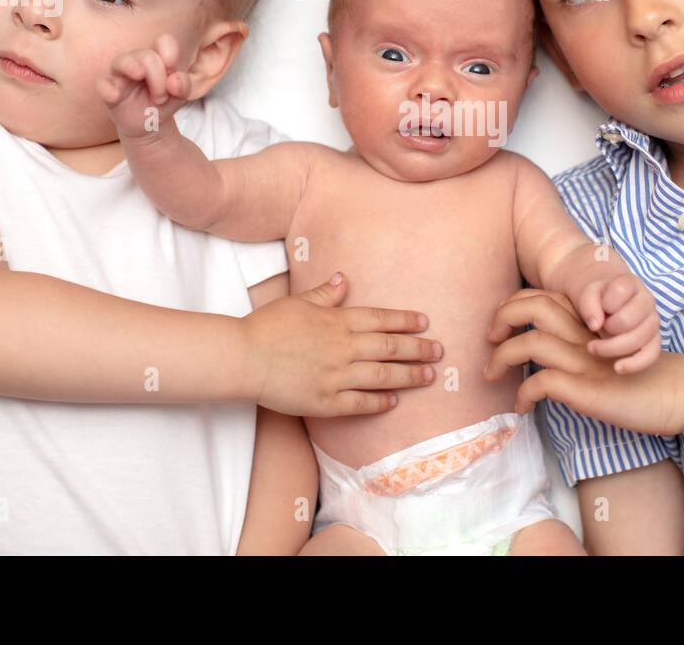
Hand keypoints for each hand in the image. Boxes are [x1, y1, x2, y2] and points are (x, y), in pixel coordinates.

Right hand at [97, 33, 192, 139]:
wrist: (150, 125)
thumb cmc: (163, 103)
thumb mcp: (179, 97)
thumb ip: (183, 86)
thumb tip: (174, 80)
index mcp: (158, 58)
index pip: (164, 41)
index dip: (170, 52)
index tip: (173, 68)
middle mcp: (138, 62)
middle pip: (147, 56)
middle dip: (158, 78)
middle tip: (161, 98)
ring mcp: (121, 75)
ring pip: (122, 61)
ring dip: (134, 69)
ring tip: (140, 78)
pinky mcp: (108, 90)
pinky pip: (101, 83)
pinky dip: (107, 88)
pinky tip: (115, 95)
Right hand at [243, 272, 443, 416]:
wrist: (244, 358)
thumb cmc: (267, 327)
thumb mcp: (297, 302)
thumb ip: (324, 294)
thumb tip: (343, 278)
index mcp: (337, 321)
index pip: (381, 319)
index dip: (405, 321)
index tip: (424, 323)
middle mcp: (343, 348)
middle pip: (390, 348)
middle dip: (419, 349)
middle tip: (439, 351)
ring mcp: (337, 377)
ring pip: (383, 376)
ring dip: (409, 376)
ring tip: (428, 376)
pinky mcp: (326, 402)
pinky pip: (361, 404)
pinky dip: (380, 402)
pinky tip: (394, 400)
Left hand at [484, 288, 683, 435]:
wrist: (677, 393)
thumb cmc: (640, 376)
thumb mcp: (604, 352)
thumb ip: (577, 345)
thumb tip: (543, 356)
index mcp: (587, 322)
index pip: (542, 296)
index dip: (513, 306)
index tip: (500, 327)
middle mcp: (583, 335)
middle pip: (532, 306)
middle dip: (501, 319)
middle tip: (489, 341)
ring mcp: (583, 361)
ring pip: (529, 342)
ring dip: (502, 359)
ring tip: (492, 376)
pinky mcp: (586, 389)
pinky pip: (540, 383)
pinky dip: (523, 395)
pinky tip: (523, 407)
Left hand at [574, 274, 660, 373]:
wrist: (605, 305)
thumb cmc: (597, 298)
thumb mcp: (588, 293)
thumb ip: (589, 303)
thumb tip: (595, 325)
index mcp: (631, 283)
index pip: (619, 292)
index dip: (605, 303)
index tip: (599, 307)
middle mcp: (647, 301)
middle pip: (628, 321)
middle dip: (606, 328)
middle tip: (594, 329)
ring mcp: (652, 321)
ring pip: (639, 339)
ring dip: (612, 347)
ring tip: (593, 348)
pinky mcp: (653, 341)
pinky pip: (651, 355)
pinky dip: (635, 364)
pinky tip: (618, 368)